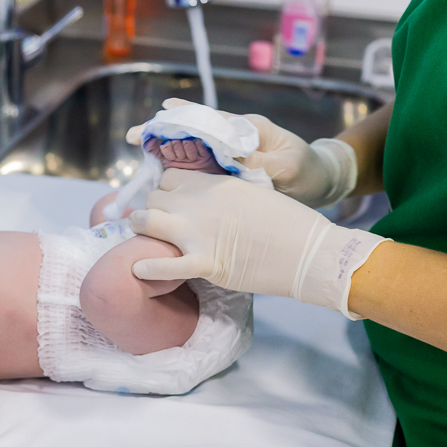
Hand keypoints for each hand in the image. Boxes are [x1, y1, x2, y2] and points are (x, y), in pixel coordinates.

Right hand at [127, 99, 356, 207]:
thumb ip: (257, 163)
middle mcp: (232, 139)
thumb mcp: (286, 167)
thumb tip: (228, 161)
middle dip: (162, 132)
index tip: (160, 113)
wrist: (320, 182)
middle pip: (191, 132)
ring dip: (164, 152)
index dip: (182, 116)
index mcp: (246, 128)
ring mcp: (227, 156)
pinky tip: (158, 179)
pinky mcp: (226, 174)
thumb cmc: (306, 169)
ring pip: (189, 150)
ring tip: (138, 155)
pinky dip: (177, 172)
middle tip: (134, 137)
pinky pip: (197, 170)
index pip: (208, 118)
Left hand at [128, 169, 386, 317]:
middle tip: (155, 221)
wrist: (308, 251)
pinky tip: (138, 269)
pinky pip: (165, 265)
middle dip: (152, 207)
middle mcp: (200, 202)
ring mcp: (199, 232)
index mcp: (214, 183)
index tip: (169, 200)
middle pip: (155, 197)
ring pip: (147, 221)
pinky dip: (148, 268)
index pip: (170, 176)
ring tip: (138, 236)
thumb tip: (206, 198)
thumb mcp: (252, 193)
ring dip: (139, 227)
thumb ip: (223, 193)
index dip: (167, 189)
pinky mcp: (205, 262)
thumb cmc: (288, 223)